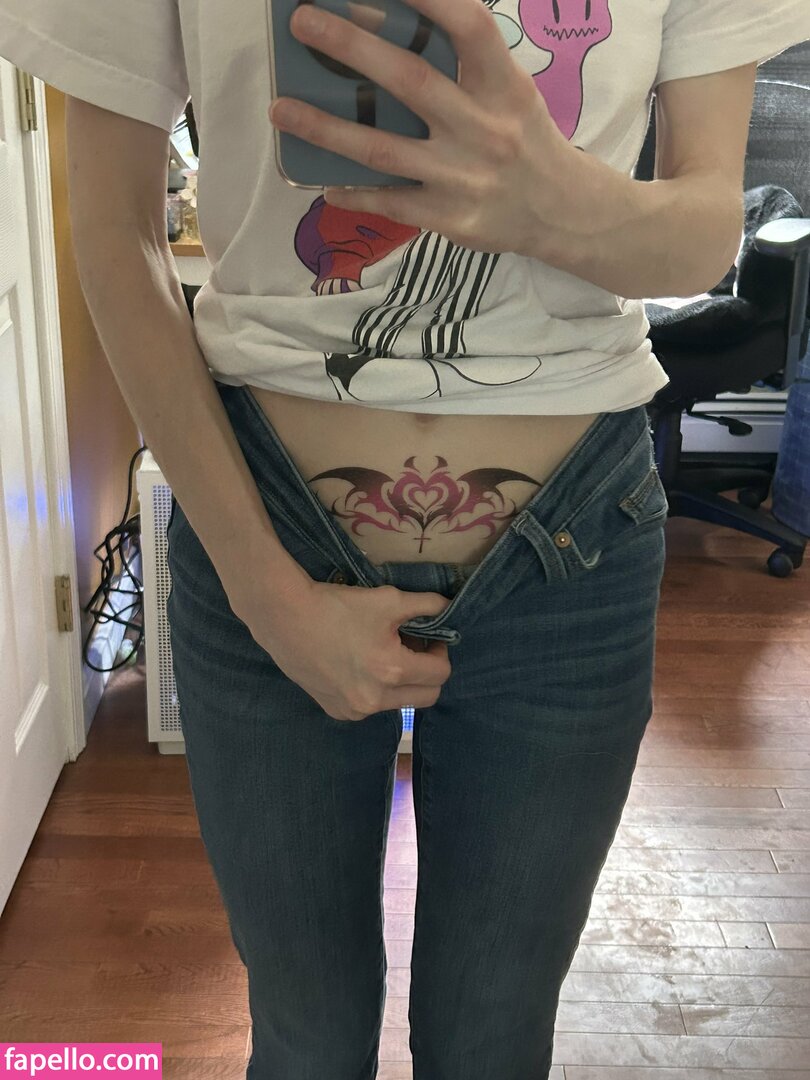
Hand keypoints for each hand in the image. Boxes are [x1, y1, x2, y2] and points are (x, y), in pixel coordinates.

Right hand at [236, 575, 452, 721]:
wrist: (285, 618)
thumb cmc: (338, 606)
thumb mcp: (389, 599)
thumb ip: (427, 605)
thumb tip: (450, 609)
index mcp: (393, 671)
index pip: (441, 673)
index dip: (441, 651)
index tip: (428, 637)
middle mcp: (376, 700)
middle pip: (427, 696)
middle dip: (427, 672)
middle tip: (413, 648)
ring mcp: (355, 710)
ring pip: (399, 703)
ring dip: (402, 683)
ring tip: (384, 654)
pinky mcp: (337, 711)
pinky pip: (371, 707)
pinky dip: (375, 690)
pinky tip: (359, 666)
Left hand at [267, 0, 578, 256]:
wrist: (560, 211)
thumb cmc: (522, 138)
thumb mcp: (508, 90)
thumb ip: (460, 64)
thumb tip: (383, 30)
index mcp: (503, 86)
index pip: (468, 26)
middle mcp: (483, 128)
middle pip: (410, 81)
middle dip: (351, 48)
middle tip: (302, 21)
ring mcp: (462, 177)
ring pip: (383, 149)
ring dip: (326, 128)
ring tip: (281, 108)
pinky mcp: (449, 217)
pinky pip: (390, 202)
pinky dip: (353, 192)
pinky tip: (322, 184)